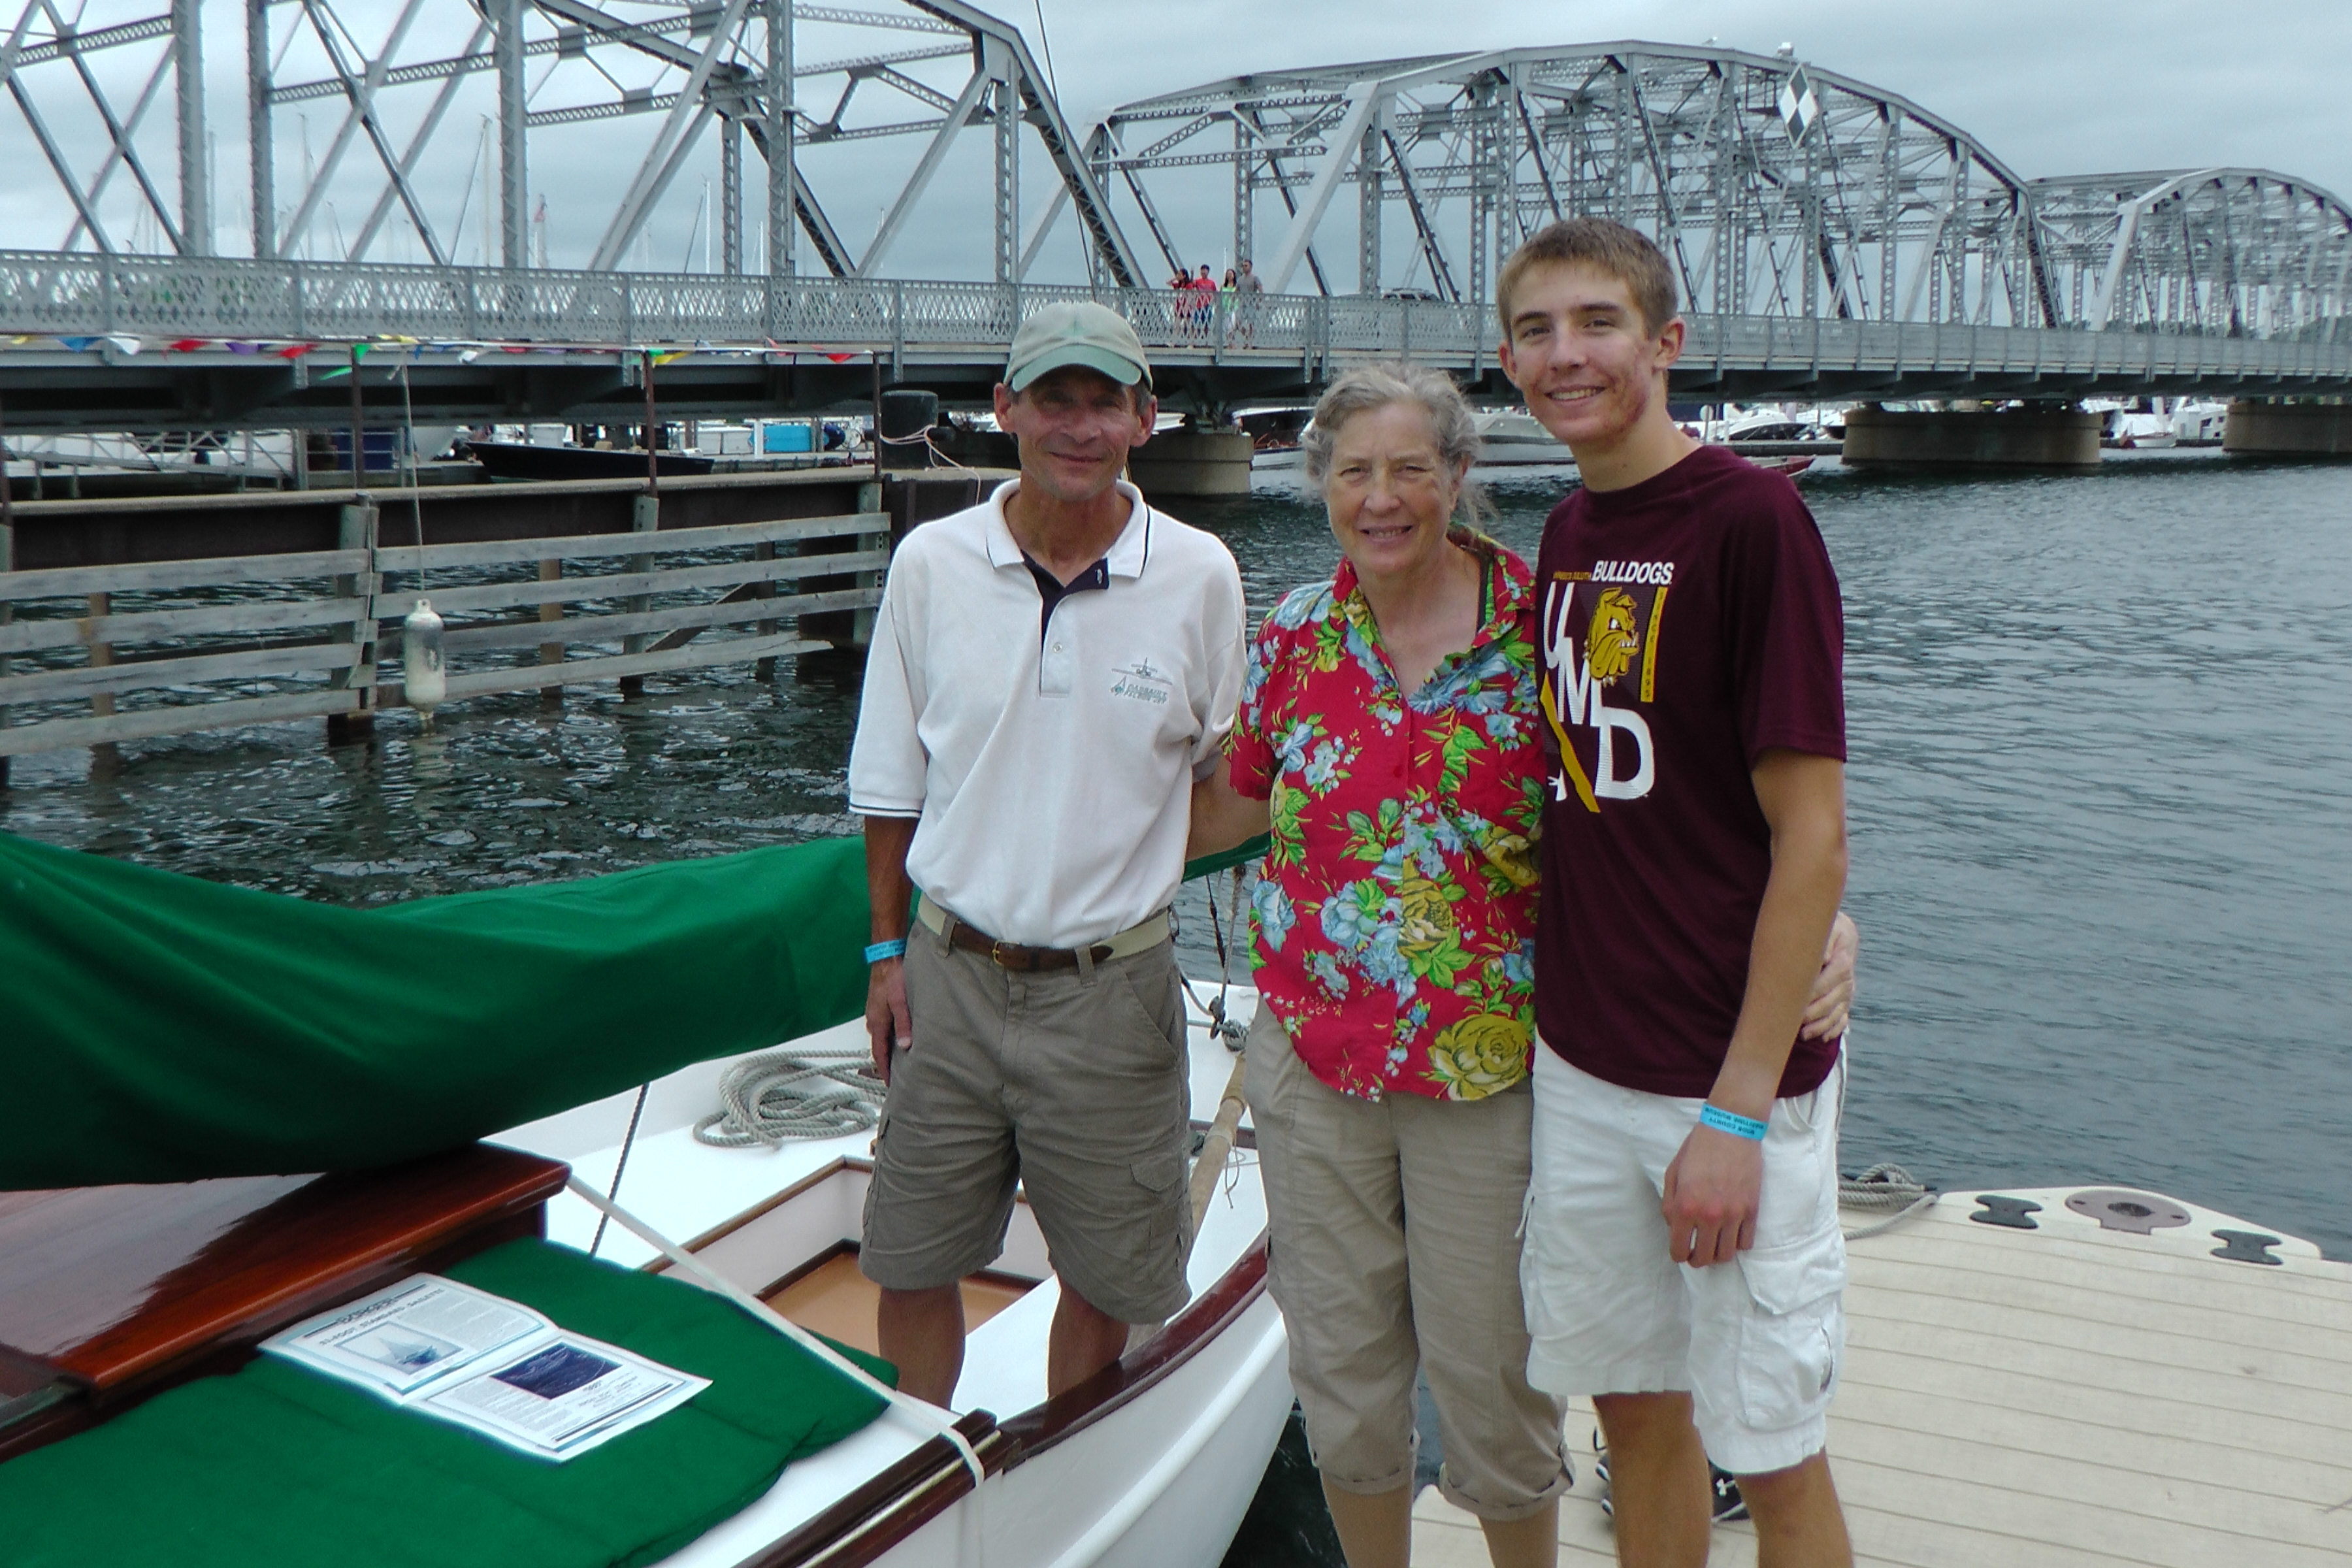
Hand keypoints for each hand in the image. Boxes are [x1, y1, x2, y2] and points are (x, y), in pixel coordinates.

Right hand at [865, 958, 909, 1083]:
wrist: (887, 957)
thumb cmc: (893, 976)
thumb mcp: (900, 1002)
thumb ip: (904, 1024)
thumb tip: (905, 1045)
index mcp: (876, 1022)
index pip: (879, 1053)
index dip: (884, 1070)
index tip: (890, 1084)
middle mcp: (873, 1021)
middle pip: (879, 1048)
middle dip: (886, 1064)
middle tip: (896, 1078)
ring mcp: (875, 1014)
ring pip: (881, 1038)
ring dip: (888, 1052)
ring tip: (899, 1063)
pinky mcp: (880, 1007)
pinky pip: (883, 1029)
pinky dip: (889, 1039)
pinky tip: (899, 1040)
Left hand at [1660, 1120, 1763, 1266]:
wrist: (1731, 1129)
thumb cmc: (1698, 1148)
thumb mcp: (1673, 1172)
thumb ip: (1669, 1203)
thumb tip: (1674, 1227)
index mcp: (1685, 1206)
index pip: (1679, 1250)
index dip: (1678, 1254)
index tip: (1680, 1250)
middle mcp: (1709, 1215)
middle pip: (1703, 1258)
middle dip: (1696, 1258)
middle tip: (1696, 1250)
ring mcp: (1733, 1215)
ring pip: (1726, 1255)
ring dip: (1717, 1253)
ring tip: (1713, 1243)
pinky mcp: (1752, 1210)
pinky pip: (1746, 1242)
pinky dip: (1737, 1242)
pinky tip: (1731, 1232)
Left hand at [1800, 910, 1857, 1040]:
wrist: (1841, 933)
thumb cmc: (1830, 929)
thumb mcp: (1829, 927)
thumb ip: (1825, 940)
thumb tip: (1823, 956)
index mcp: (1843, 962)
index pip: (1828, 980)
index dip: (1813, 992)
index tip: (1794, 1000)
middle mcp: (1847, 981)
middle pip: (1831, 1001)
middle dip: (1813, 1013)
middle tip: (1794, 1021)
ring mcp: (1847, 993)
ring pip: (1836, 1014)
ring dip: (1821, 1026)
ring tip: (1804, 1034)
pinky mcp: (1844, 1000)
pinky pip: (1843, 1019)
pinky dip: (1834, 1030)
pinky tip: (1822, 1038)